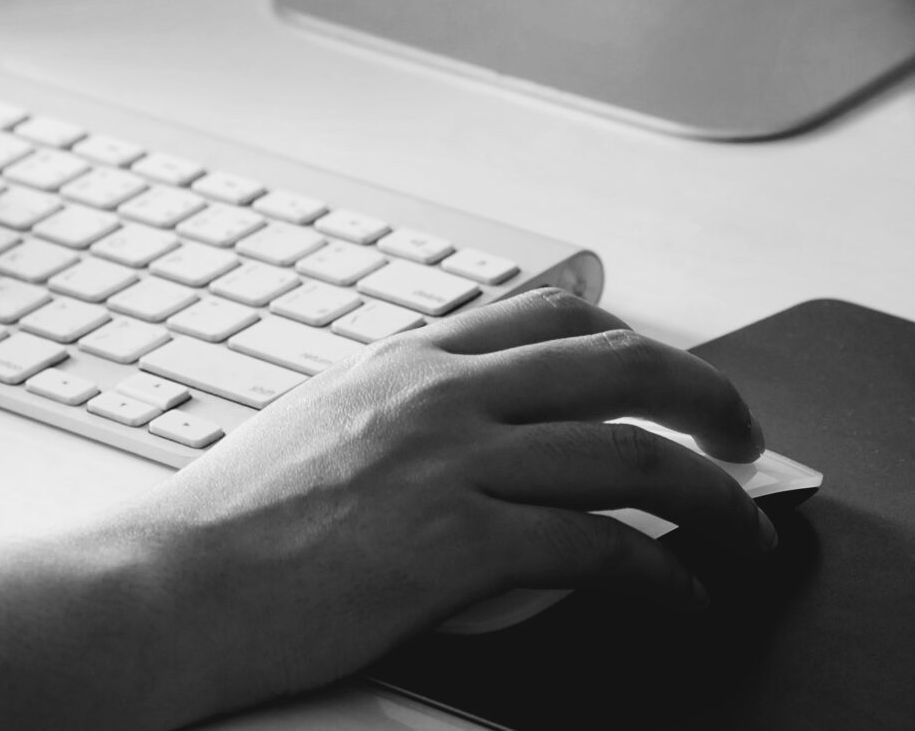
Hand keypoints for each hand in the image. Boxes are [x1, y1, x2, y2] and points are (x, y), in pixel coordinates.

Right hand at [125, 289, 774, 716]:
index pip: (551, 317)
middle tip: (746, 439)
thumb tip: (457, 424)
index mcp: (406, 361)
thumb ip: (394, 410)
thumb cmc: (224, 526)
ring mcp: (452, 464)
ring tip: (745, 535)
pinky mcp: (456, 544)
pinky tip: (679, 597)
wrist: (168, 585)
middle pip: (620, 365)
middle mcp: (440, 394)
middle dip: (707, 397)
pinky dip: (662, 576)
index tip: (673, 378)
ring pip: (632, 456)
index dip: (635, 342)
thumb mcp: (314, 426)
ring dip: (713, 500)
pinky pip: (599, 550)